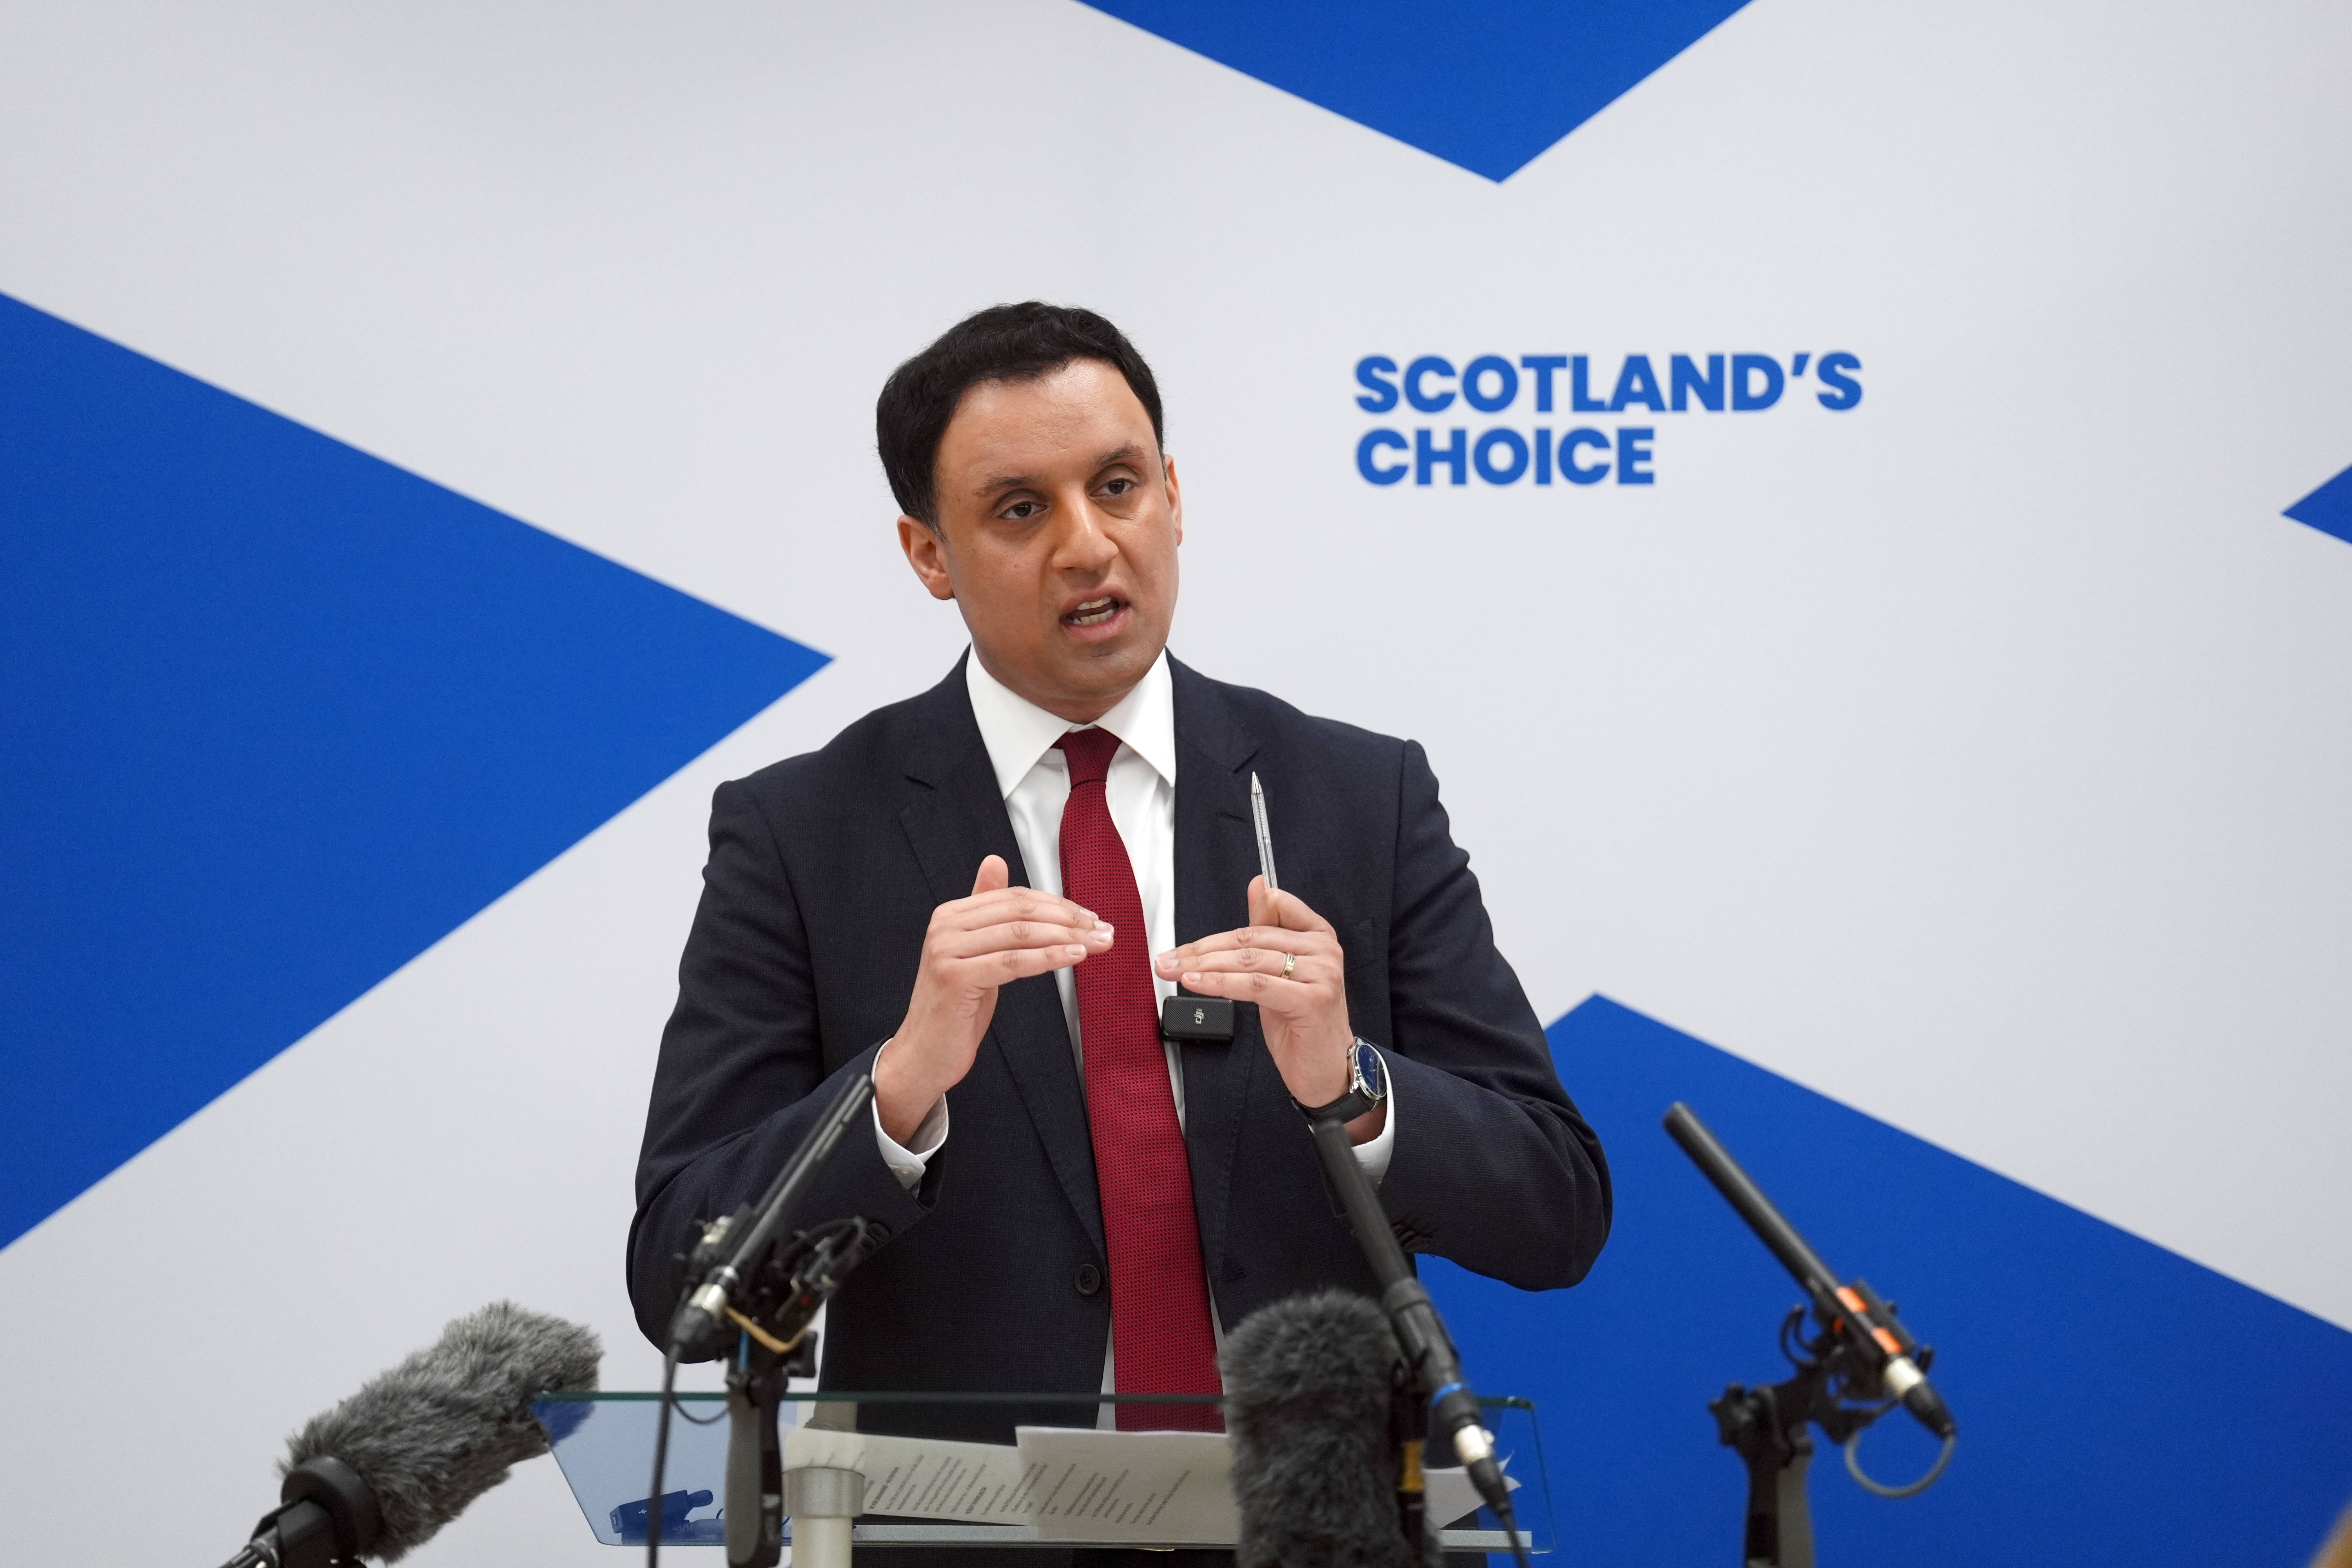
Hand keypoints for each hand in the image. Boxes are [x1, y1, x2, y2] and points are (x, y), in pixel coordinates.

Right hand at [878, 855, 1110, 1143]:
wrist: (924, 1053)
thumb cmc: (954, 1008)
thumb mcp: (974, 953)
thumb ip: (986, 912)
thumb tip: (996, 862)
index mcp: (950, 914)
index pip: (1014, 898)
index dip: (1057, 904)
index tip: (1089, 916)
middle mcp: (945, 926)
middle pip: (1019, 911)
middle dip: (1068, 919)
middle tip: (1102, 929)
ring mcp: (947, 951)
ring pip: (1020, 934)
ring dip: (1067, 937)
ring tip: (1097, 943)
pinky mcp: (955, 978)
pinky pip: (1012, 962)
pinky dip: (1049, 957)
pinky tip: (1074, 956)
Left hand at [1155, 877, 1383, 1142]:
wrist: (1329, 1071)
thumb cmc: (1302, 1023)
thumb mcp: (1281, 973)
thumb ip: (1269, 930)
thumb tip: (1259, 885)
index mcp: (1318, 935)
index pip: (1270, 908)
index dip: (1224, 927)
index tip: (1189, 943)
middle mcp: (1324, 949)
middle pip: (1251, 938)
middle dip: (1202, 949)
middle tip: (1169, 959)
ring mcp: (1321, 974)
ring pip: (1249, 960)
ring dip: (1204, 966)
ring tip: (1174, 971)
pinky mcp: (1311, 1000)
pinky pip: (1255, 985)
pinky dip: (1220, 983)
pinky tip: (1196, 983)